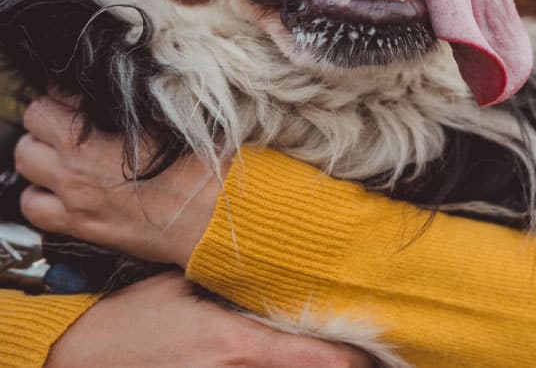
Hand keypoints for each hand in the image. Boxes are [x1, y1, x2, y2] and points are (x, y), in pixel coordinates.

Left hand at [15, 96, 220, 267]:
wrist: (212, 215)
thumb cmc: (199, 164)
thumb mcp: (172, 118)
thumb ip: (133, 103)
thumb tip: (114, 90)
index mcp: (92, 135)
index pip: (52, 98)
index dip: (67, 94)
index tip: (83, 99)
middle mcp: (74, 164)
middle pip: (31, 127)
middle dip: (48, 120)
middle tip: (71, 122)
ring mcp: (73, 197)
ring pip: (25, 164)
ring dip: (40, 154)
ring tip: (64, 153)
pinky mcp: (79, 225)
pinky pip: (33, 208)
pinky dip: (40, 195)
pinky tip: (62, 188)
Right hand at [46, 271, 372, 367]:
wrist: (78, 358)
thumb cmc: (131, 318)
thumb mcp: (184, 285)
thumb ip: (233, 281)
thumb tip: (273, 262)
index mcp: (234, 342)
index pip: (309, 357)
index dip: (348, 358)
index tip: (373, 351)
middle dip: (338, 365)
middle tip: (367, 357)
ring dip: (309, 366)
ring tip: (344, 360)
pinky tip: (295, 361)